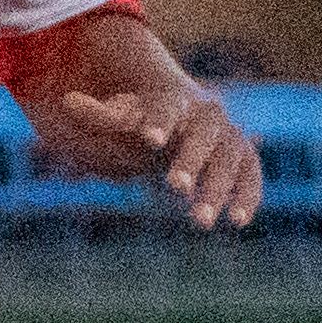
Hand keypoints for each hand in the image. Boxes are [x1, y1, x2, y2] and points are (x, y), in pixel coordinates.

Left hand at [38, 78, 262, 228]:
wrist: (188, 121)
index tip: (149, 140)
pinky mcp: (245, 158)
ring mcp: (230, 136)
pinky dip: (248, 196)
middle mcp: (208, 114)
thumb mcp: (123, 116)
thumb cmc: (148, 122)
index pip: (167, 108)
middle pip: (203, 135)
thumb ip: (99, 115)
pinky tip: (237, 222)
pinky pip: (252, 175)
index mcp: (175, 100)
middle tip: (173, 187)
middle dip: (189, 161)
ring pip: (230, 159)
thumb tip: (68, 101)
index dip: (160, 123)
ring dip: (217, 189)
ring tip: (199, 222)